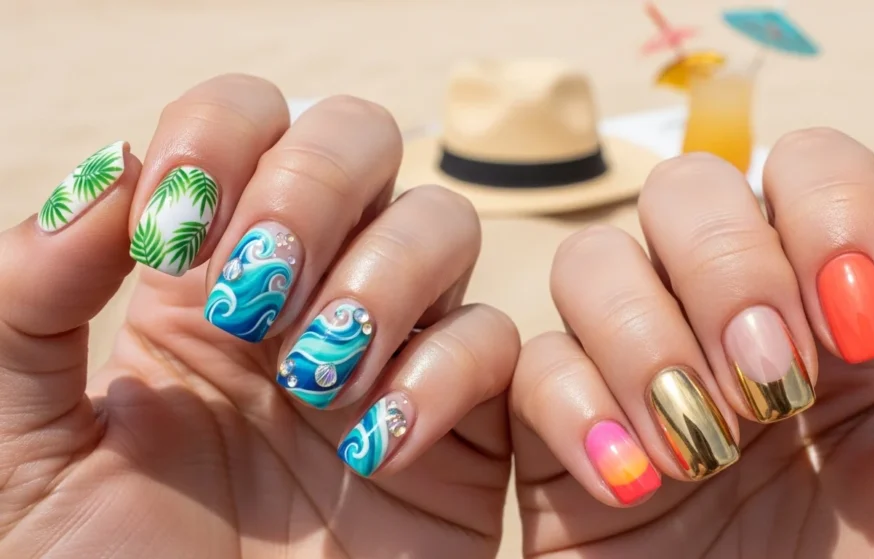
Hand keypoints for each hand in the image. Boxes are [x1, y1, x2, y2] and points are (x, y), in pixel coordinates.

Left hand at [0, 75, 518, 557]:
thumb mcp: (17, 442)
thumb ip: (28, 295)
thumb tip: (111, 174)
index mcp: (196, 283)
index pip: (244, 124)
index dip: (224, 136)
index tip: (180, 226)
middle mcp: (304, 296)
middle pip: (360, 140)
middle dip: (313, 188)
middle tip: (254, 290)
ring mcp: (391, 354)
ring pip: (442, 223)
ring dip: (381, 277)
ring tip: (314, 378)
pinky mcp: (464, 429)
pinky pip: (497, 346)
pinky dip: (445, 374)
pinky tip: (376, 448)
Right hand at [512, 129, 873, 557]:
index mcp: (844, 322)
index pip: (809, 172)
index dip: (825, 208)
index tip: (857, 320)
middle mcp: (734, 329)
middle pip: (684, 192)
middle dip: (726, 266)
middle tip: (771, 379)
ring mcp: (640, 379)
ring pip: (590, 261)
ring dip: (644, 335)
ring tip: (705, 444)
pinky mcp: (562, 446)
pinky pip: (528, 368)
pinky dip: (576, 410)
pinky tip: (635, 486)